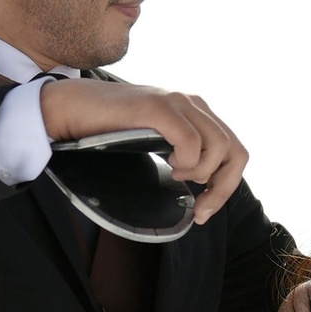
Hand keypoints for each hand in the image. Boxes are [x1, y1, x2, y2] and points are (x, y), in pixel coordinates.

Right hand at [37, 75, 248, 220]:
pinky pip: (191, 141)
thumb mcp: (157, 142)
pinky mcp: (158, 106)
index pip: (235, 151)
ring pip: (219, 147)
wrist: (74, 108)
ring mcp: (178, 102)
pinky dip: (185, 162)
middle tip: (198, 209)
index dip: (227, 186)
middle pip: (235, 152)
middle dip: (221, 189)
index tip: (204, 209)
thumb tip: (204, 187)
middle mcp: (193, 104)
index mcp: (197, 113)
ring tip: (175, 175)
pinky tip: (168, 164)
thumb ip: (183, 154)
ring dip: (200, 173)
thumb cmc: (111, 129)